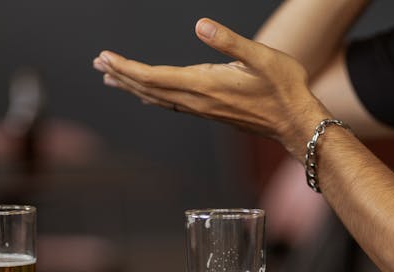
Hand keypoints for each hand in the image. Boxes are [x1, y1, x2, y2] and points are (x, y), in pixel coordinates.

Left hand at [93, 18, 327, 155]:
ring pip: (156, 97)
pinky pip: (169, 104)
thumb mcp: (262, 58)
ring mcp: (201, 109)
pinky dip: (150, 95)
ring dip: (132, 86)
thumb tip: (200, 25)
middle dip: (121, 75)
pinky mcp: (208, 112)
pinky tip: (145, 94)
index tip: (105, 58)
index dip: (127, 68)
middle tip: (98, 64)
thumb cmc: (284, 88)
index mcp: (204, 85)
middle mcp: (196, 100)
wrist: (295, 123)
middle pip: (148, 88)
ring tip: (111, 77)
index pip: (154, 77)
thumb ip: (230, 41)